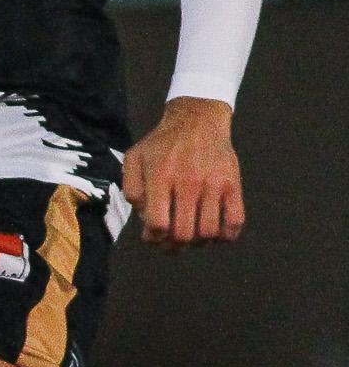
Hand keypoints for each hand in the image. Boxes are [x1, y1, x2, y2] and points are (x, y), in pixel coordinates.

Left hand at [120, 96, 243, 249]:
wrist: (197, 120)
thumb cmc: (162, 144)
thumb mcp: (134, 159)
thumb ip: (132, 189)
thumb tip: (144, 217)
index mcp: (161, 177)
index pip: (158, 223)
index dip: (153, 238)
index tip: (153, 236)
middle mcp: (188, 182)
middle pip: (184, 233)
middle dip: (174, 246)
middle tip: (171, 243)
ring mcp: (214, 184)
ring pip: (208, 232)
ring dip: (198, 243)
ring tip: (191, 238)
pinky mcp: (233, 185)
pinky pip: (235, 221)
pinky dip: (226, 236)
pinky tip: (215, 233)